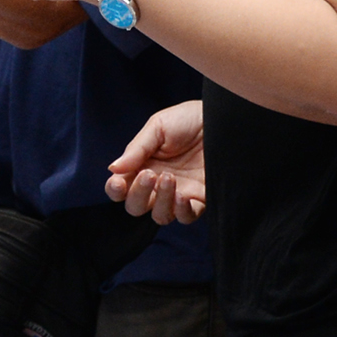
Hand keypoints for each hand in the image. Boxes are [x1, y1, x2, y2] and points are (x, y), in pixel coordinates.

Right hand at [106, 99, 206, 223]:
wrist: (223, 118)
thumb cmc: (190, 119)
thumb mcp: (158, 126)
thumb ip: (136, 148)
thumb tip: (113, 169)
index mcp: (142, 166)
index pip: (121, 188)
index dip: (115, 189)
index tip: (119, 182)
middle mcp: (158, 184)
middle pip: (136, 206)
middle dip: (138, 194)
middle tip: (149, 175)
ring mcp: (179, 193)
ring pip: (159, 216)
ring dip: (160, 202)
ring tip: (169, 178)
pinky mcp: (200, 199)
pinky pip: (186, 217)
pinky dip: (180, 210)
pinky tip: (182, 195)